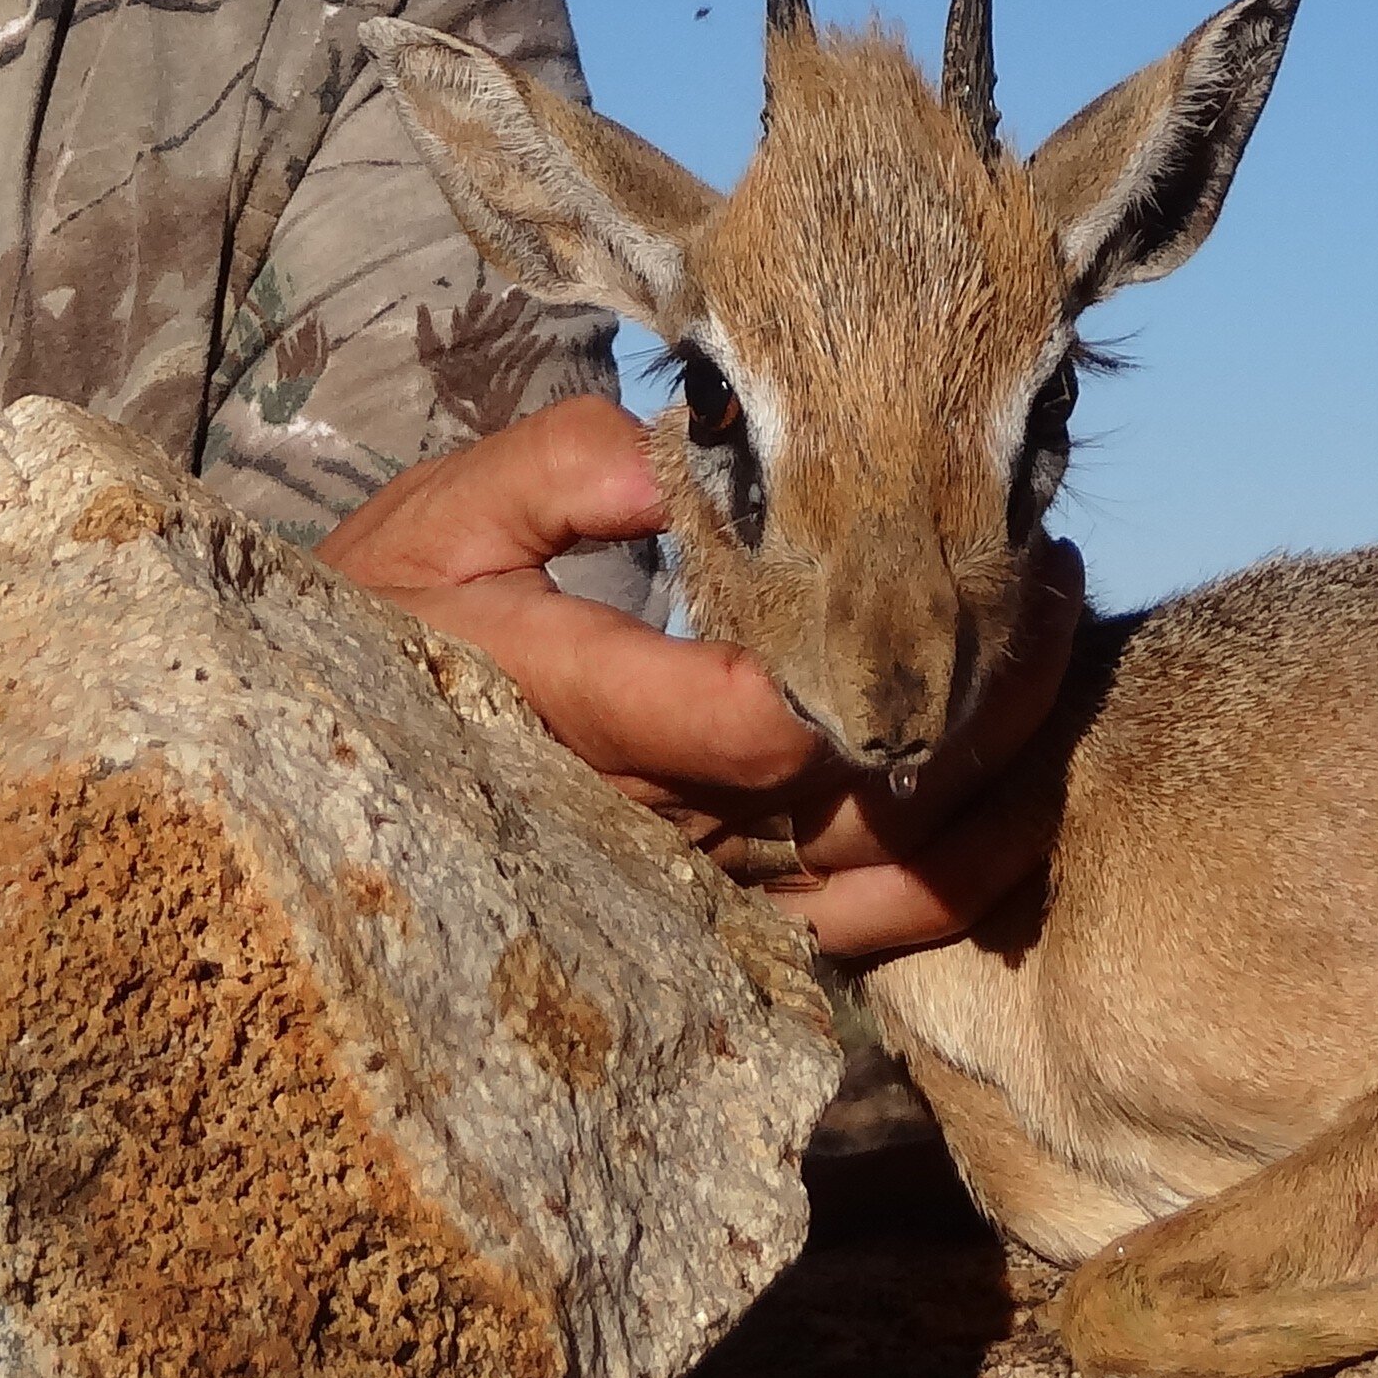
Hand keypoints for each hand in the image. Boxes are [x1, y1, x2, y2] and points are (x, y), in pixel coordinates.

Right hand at [322, 398, 1083, 961]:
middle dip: (977, 682)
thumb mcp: (449, 513)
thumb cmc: (391, 617)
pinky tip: (1025, 805)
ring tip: (1053, 639)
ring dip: (990, 765)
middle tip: (1046, 566)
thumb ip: (562, 469)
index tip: (967, 538)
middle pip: (857, 784)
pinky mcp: (712, 916)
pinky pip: (855, 930)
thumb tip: (677, 446)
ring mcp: (688, 881)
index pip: (766, 713)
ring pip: (875, 860)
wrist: (323, 761)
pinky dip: (952, 883)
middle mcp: (648, 817)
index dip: (885, 644)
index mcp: (582, 708)